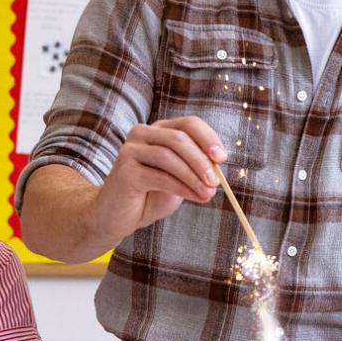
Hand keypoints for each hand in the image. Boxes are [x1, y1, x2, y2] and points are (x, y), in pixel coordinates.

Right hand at [98, 117, 226, 235]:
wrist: (119, 216)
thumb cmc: (151, 196)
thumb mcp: (179, 179)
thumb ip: (195, 170)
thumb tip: (218, 169)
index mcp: (159, 131)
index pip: (188, 124)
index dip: (208, 138)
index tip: (222, 158)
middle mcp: (142, 134)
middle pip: (178, 138)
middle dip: (201, 160)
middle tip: (215, 181)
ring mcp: (130, 150)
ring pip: (168, 156)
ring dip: (192, 176)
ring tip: (207, 193)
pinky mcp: (125, 171)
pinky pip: (159, 176)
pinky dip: (180, 187)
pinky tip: (193, 196)